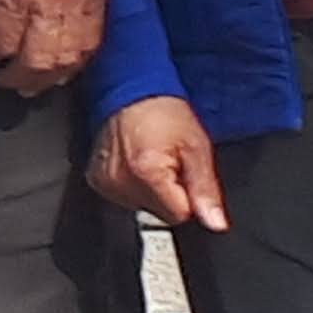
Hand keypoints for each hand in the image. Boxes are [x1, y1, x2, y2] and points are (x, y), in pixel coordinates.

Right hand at [88, 95, 227, 232]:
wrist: (131, 89)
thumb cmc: (162, 111)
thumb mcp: (196, 147)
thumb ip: (206, 189)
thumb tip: (216, 223)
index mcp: (147, 172)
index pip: (179, 215)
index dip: (187, 195)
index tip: (183, 171)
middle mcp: (121, 181)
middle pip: (159, 213)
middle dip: (168, 193)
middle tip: (167, 161)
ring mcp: (106, 182)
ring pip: (141, 207)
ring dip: (149, 190)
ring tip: (150, 159)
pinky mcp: (97, 180)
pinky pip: (123, 198)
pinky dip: (133, 185)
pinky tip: (136, 162)